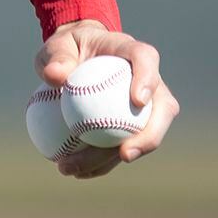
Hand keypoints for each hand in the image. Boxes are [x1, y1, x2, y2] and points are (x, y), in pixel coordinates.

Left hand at [36, 18, 179, 179]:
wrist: (73, 58)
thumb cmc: (67, 47)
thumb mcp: (56, 45)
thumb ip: (56, 57)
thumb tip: (55, 76)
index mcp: (132, 52)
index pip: (146, 59)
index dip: (148, 79)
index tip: (137, 100)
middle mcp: (148, 80)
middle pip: (162, 108)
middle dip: (150, 136)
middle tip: (124, 155)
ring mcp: (145, 107)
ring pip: (143, 136)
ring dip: (115, 158)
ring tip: (79, 169)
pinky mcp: (132, 127)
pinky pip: (123, 148)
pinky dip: (102, 163)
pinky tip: (77, 172)